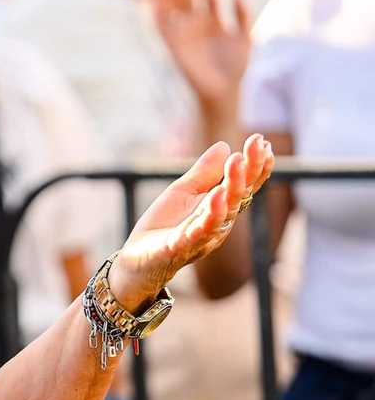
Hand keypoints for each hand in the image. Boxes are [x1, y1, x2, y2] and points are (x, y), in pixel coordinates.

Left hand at [108, 135, 273, 309]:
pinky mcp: (179, 247)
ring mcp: (200, 237)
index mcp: (219, 209)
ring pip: (222, 213)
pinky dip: (208, 216)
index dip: (254, 165)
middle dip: (248, 170)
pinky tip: (215, 197)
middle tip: (256, 146)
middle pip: (237, 196)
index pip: (242, 186)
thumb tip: (224, 145)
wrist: (137, 259)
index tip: (261, 141)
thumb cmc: (164, 226)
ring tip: (237, 163)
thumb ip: (203, 173)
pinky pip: (197, 232)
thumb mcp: (182, 192)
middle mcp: (217, 223)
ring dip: (232, 188)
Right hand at [153, 0, 249, 114]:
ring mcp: (183, 33)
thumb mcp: (245, 38)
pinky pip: (162, 23)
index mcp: (213, 21)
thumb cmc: (235, 69)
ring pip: (175, 4)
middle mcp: (196, 25)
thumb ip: (242, 16)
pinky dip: (159, 8)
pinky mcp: (173, 44)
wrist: (224, 93)